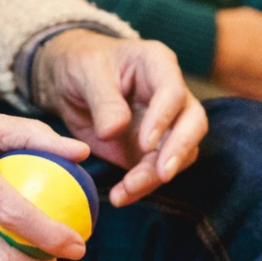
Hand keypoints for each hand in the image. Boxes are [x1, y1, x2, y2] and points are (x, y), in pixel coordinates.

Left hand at [32, 30, 207, 207]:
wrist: (68, 82)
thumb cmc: (81, 64)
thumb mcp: (86, 73)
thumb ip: (103, 100)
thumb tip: (114, 131)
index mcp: (157, 64)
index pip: (173, 92)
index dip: (163, 118)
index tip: (145, 143)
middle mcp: (170, 94)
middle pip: (193, 123)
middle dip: (179, 150)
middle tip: (162, 174)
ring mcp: (165, 124)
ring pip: (179, 153)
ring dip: (156, 175)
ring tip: (126, 190)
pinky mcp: (152, 149)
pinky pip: (156, 171)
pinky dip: (141, 186)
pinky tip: (121, 196)